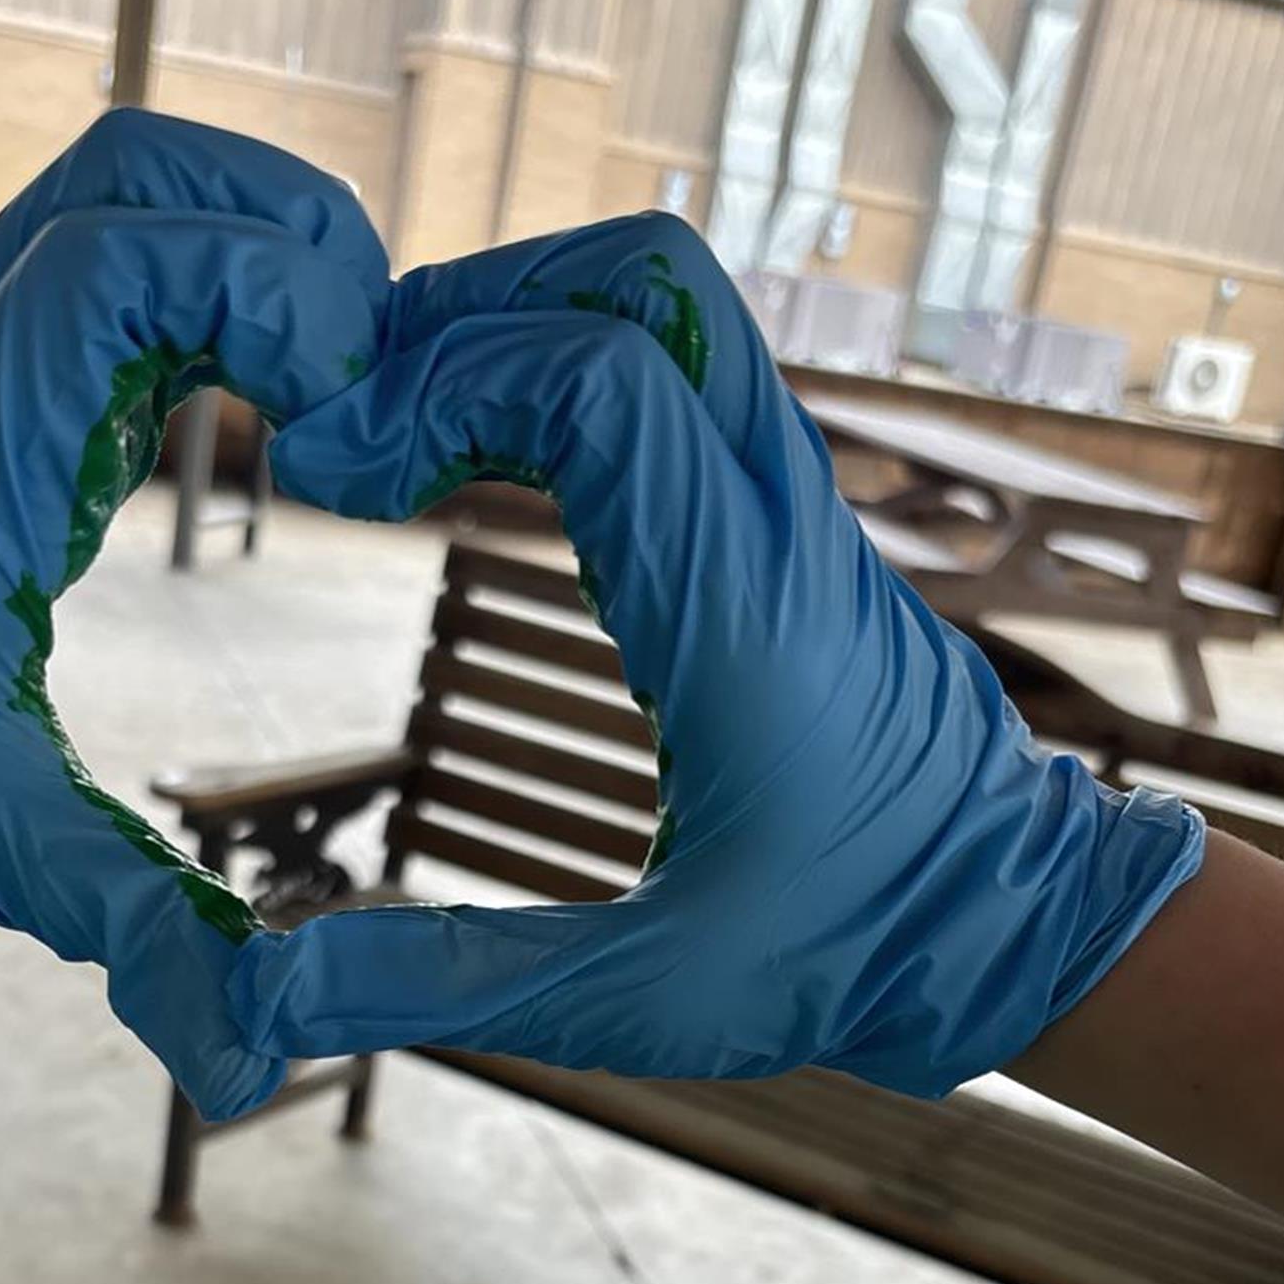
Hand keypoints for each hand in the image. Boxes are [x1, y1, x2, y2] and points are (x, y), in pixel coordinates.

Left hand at [0, 111, 388, 1120]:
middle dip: (280, 221)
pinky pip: (122, 269)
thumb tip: (253, 1059)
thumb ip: (135, 933)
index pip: (108, 259)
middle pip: (132, 169)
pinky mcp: (8, 388)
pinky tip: (282, 403)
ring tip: (345, 374)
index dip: (253, 280)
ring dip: (255, 240)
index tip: (340, 399)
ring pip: (126, 193)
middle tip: (368, 362)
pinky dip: (220, 290)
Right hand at [232, 217, 1202, 1097]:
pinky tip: (489, 479)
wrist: (1012, 929)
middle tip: (361, 417)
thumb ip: (452, 984)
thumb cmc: (850, 958)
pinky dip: (568, 377)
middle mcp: (776, 523)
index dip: (438, 381)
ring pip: (667, 307)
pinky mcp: (790, 522)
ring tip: (406, 436)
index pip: (596, 377)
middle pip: (637, 282)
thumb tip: (270, 995)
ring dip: (519, 328)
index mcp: (737, 614)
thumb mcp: (643, 1001)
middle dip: (471, 307)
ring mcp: (795, 505)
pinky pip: (683, 376)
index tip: (337, 477)